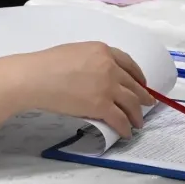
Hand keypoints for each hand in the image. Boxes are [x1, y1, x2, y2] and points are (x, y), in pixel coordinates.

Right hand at [11, 40, 154, 137]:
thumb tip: (97, 75)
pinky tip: (127, 132)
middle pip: (133, 84)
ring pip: (131, 103)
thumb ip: (92, 60)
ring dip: (137, 115)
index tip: (142, 83)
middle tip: (147, 104)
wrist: (36, 77)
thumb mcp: (76, 52)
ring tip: (139, 123)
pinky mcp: (101, 105)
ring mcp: (107, 86)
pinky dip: (125, 127)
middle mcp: (110, 67)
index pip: (128, 63)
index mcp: (103, 51)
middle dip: (142, 96)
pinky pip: (119, 118)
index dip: (138, 75)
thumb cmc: (47, 64)